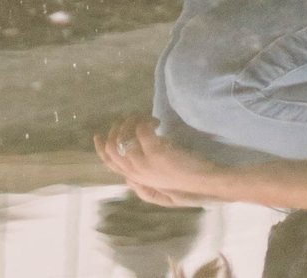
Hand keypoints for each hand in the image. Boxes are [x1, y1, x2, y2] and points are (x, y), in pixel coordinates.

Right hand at [92, 118, 223, 207]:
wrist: (208, 183)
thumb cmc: (188, 183)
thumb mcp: (161, 186)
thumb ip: (144, 182)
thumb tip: (127, 177)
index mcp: (137, 179)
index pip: (109, 162)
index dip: (100, 147)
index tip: (98, 134)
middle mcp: (137, 173)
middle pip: (112, 147)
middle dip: (117, 127)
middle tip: (131, 118)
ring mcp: (146, 163)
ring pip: (123, 136)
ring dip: (131, 120)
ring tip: (146, 118)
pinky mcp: (156, 153)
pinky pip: (140, 129)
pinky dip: (144, 120)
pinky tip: (155, 121)